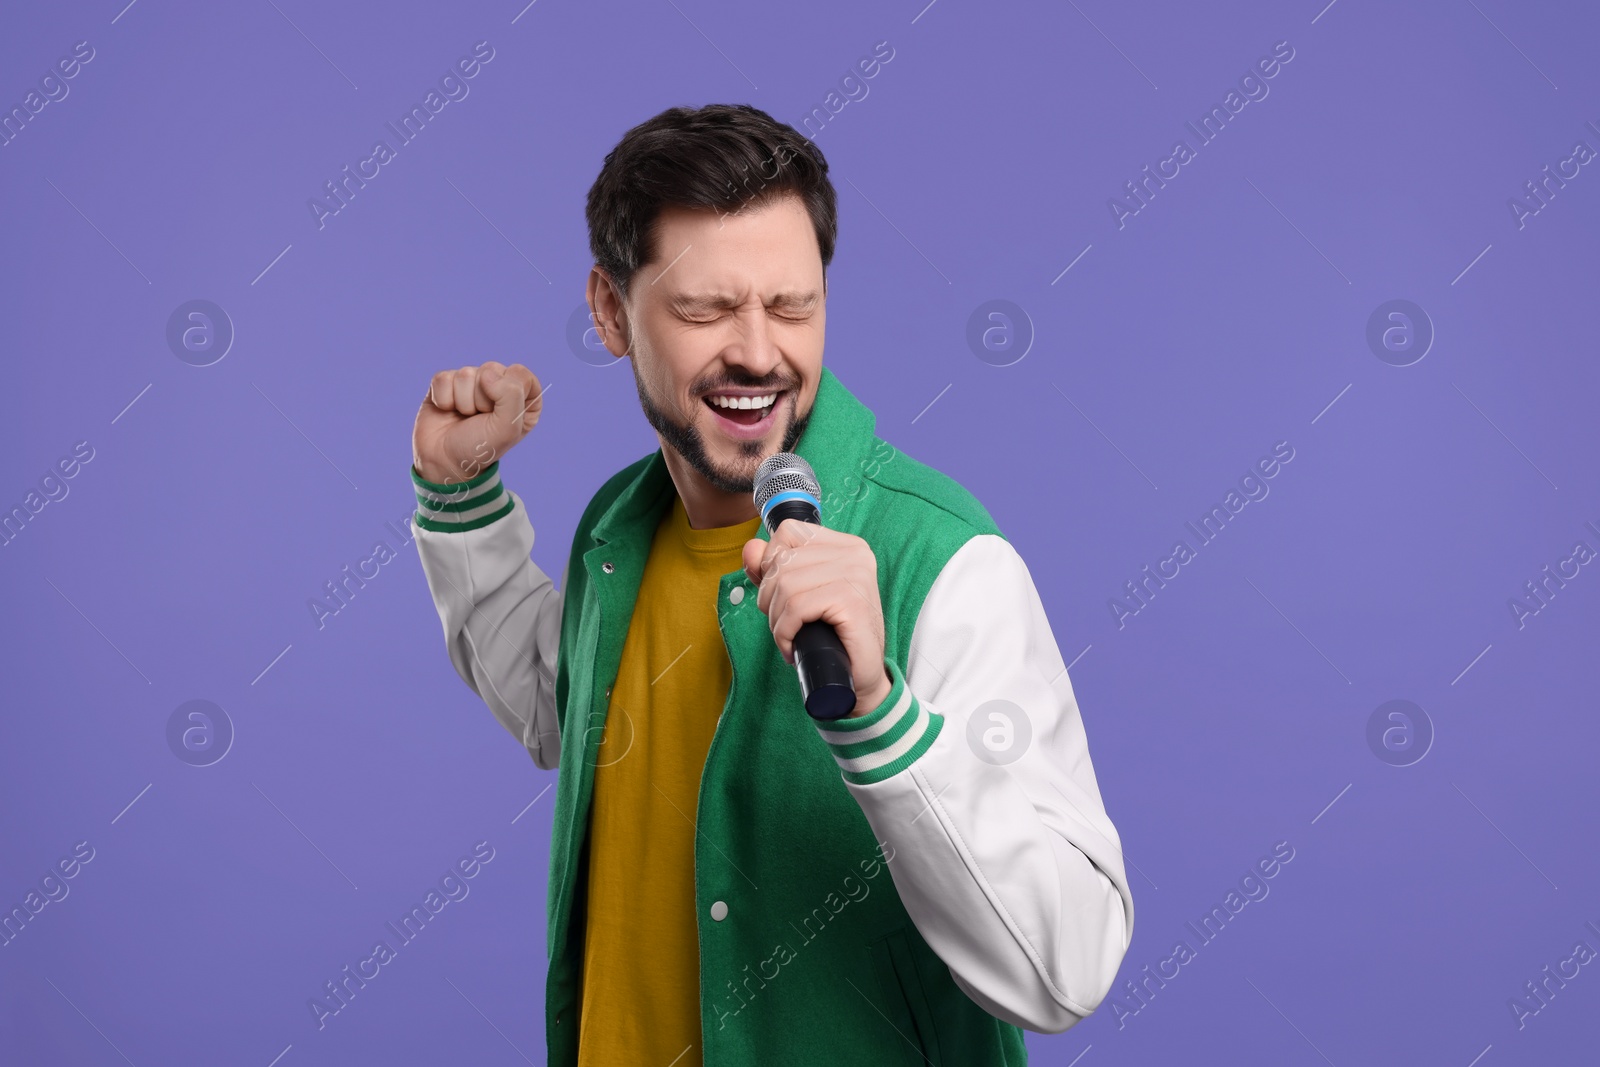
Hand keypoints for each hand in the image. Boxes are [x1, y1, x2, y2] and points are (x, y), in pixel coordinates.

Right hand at [412, 361, 543, 484]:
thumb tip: (488, 373)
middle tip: (479, 419)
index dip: (508, 393)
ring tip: (464, 418)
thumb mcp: (507, 429)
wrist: (444, 462)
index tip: (499, 415)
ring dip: (463, 402)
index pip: (521, 374)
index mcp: (523, 398)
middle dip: (482, 399)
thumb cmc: (480, 448)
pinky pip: (444, 378)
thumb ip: (511, 396)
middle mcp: (499, 387)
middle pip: (491, 370)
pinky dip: (444, 399)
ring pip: (466, 373)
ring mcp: (472, 383)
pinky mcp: (447, 383)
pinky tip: (447, 411)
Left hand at [742, 520, 892, 717]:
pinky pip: (796, 607)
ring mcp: (855, 574)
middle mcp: (854, 553)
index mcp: (845, 546)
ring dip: (776, 619)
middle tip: (784, 624)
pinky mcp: (851, 600)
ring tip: (788, 637)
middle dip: (769, 598)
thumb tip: (750, 549)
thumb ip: (773, 569)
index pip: (788, 532)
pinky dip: (784, 632)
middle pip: (782, 561)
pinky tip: (792, 647)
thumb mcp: (799, 595)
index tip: (780, 596)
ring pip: (785, 584)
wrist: (861, 677)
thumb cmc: (833, 636)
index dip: (771, 564)